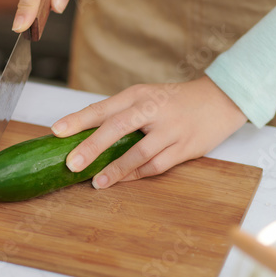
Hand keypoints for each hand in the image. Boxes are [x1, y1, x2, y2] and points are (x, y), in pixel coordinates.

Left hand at [51, 77, 248, 187]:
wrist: (219, 100)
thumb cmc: (173, 101)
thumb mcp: (146, 98)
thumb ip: (120, 114)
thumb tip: (82, 136)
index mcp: (138, 95)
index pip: (103, 107)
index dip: (78, 120)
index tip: (56, 131)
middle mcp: (153, 109)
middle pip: (118, 127)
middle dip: (92, 146)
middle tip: (71, 163)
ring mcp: (170, 129)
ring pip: (139, 152)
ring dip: (116, 169)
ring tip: (96, 182)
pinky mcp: (185, 147)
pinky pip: (157, 165)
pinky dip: (137, 174)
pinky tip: (122, 180)